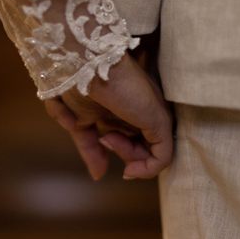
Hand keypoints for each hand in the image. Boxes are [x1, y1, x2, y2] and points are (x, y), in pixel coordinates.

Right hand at [44, 54, 173, 180]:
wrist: (82, 63)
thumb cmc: (77, 83)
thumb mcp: (79, 121)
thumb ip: (90, 148)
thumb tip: (98, 175)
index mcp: (127, 106)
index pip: (132, 137)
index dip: (121, 151)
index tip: (102, 159)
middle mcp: (143, 109)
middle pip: (143, 146)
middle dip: (124, 152)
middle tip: (104, 139)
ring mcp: (153, 114)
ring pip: (152, 153)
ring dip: (129, 157)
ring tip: (108, 138)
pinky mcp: (158, 121)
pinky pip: (162, 158)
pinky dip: (146, 170)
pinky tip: (128, 168)